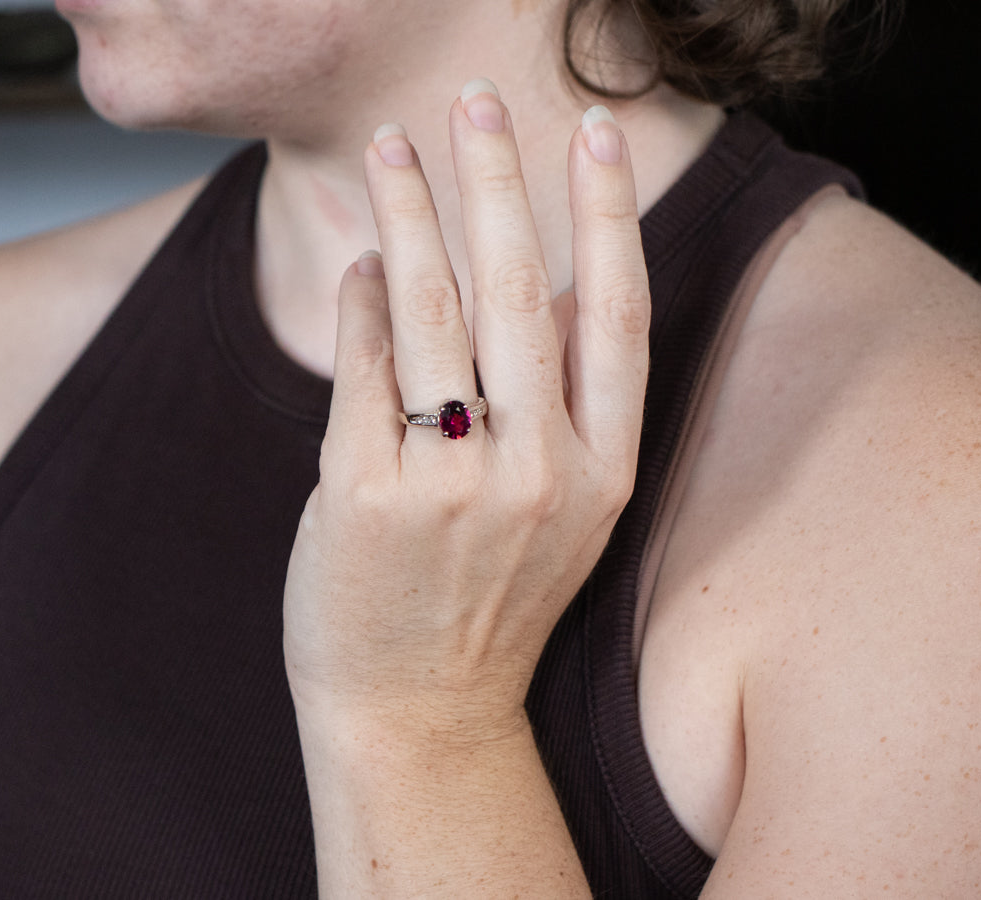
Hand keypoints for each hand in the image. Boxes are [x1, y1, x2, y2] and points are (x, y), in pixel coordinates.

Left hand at [283, 84, 649, 742]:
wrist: (419, 715)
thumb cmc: (486, 606)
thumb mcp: (565, 520)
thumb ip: (569, 411)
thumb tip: (558, 289)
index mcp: (603, 474)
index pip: (621, 318)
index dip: (610, 218)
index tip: (599, 139)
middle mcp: (540, 473)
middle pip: (523, 291)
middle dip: (497, 180)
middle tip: (477, 102)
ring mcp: (451, 483)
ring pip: (432, 309)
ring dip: (409, 213)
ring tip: (392, 147)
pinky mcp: (364, 492)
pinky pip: (363, 363)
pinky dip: (359, 301)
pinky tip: (361, 266)